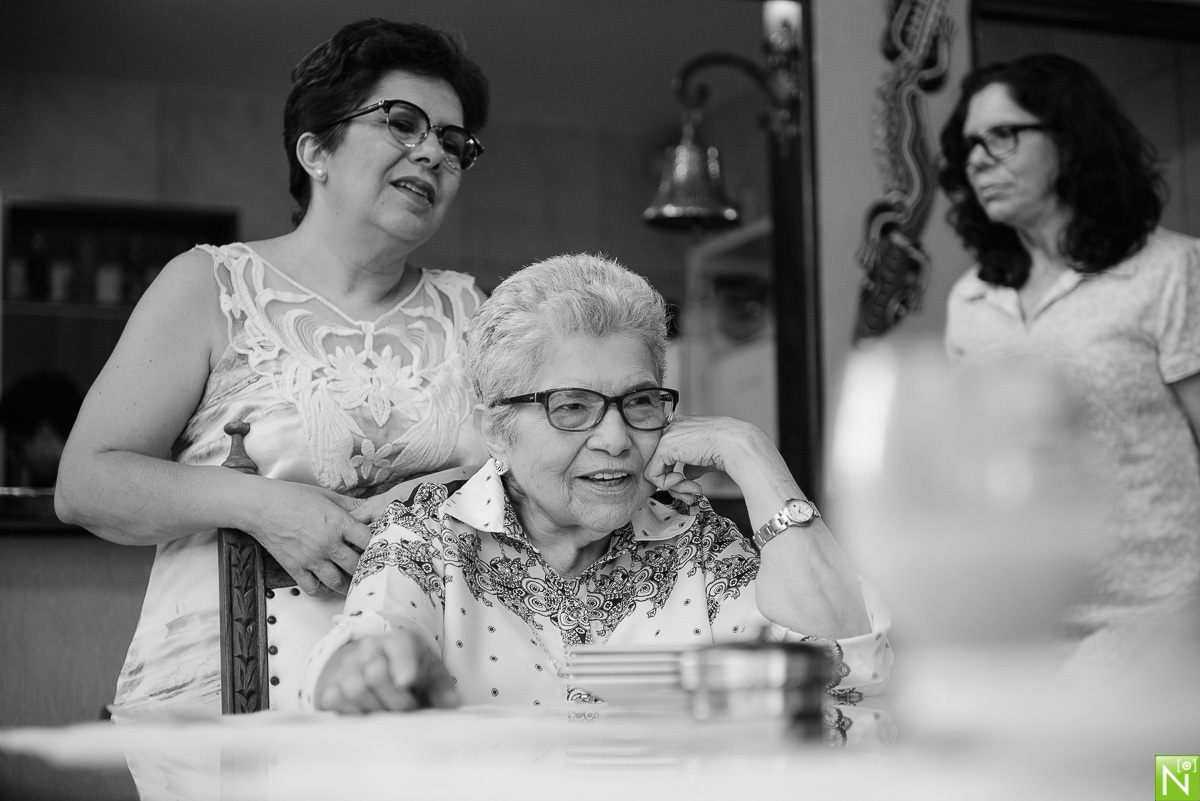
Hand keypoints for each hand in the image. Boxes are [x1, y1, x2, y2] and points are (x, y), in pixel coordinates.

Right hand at [245, 481, 371, 596]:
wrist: (260, 506)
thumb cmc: (290, 497)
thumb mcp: (326, 495)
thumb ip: (350, 505)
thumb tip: (369, 510)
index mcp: (338, 523)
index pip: (368, 540)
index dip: (377, 544)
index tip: (379, 546)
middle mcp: (327, 543)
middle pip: (357, 565)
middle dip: (365, 566)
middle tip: (369, 567)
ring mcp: (311, 558)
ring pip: (338, 582)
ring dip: (347, 583)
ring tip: (352, 580)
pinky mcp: (295, 568)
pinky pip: (314, 588)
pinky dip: (323, 590)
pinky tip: (327, 584)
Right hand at [315, 630, 458, 713]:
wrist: (368, 665)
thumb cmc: (408, 671)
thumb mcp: (429, 673)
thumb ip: (441, 687)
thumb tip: (451, 704)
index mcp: (398, 642)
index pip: (399, 648)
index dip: (402, 664)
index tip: (407, 680)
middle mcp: (367, 650)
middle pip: (376, 674)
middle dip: (396, 699)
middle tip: (407, 708)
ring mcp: (345, 669)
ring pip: (354, 690)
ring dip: (374, 708)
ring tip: (386, 711)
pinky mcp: (328, 689)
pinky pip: (335, 703)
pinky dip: (351, 713)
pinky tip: (365, 714)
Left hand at [643, 415, 775, 504]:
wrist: (736, 445)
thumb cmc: (728, 448)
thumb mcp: (704, 456)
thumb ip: (692, 463)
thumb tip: (686, 473)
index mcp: (679, 425)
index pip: (664, 455)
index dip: (674, 475)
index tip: (691, 486)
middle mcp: (669, 427)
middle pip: (658, 464)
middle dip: (674, 485)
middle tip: (690, 495)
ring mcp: (665, 436)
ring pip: (655, 471)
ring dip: (675, 488)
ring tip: (694, 490)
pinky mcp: (664, 447)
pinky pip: (653, 474)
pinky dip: (668, 485)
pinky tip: (685, 481)